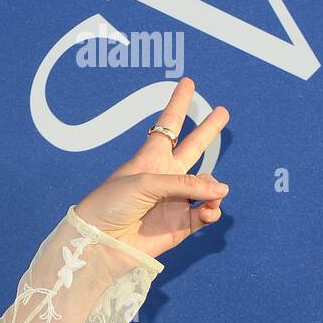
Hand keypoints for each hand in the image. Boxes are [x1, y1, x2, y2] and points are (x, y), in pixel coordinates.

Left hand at [73, 77, 229, 261]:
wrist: (99, 240)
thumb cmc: (111, 204)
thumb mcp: (145, 182)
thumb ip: (185, 184)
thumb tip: (220, 191)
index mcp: (150, 158)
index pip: (168, 125)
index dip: (178, 103)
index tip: (187, 82)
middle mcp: (165, 177)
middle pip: (193, 147)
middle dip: (208, 130)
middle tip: (223, 111)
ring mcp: (174, 200)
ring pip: (207, 186)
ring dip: (213, 187)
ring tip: (212, 192)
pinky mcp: (180, 225)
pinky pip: (206, 213)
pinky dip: (212, 210)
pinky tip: (209, 209)